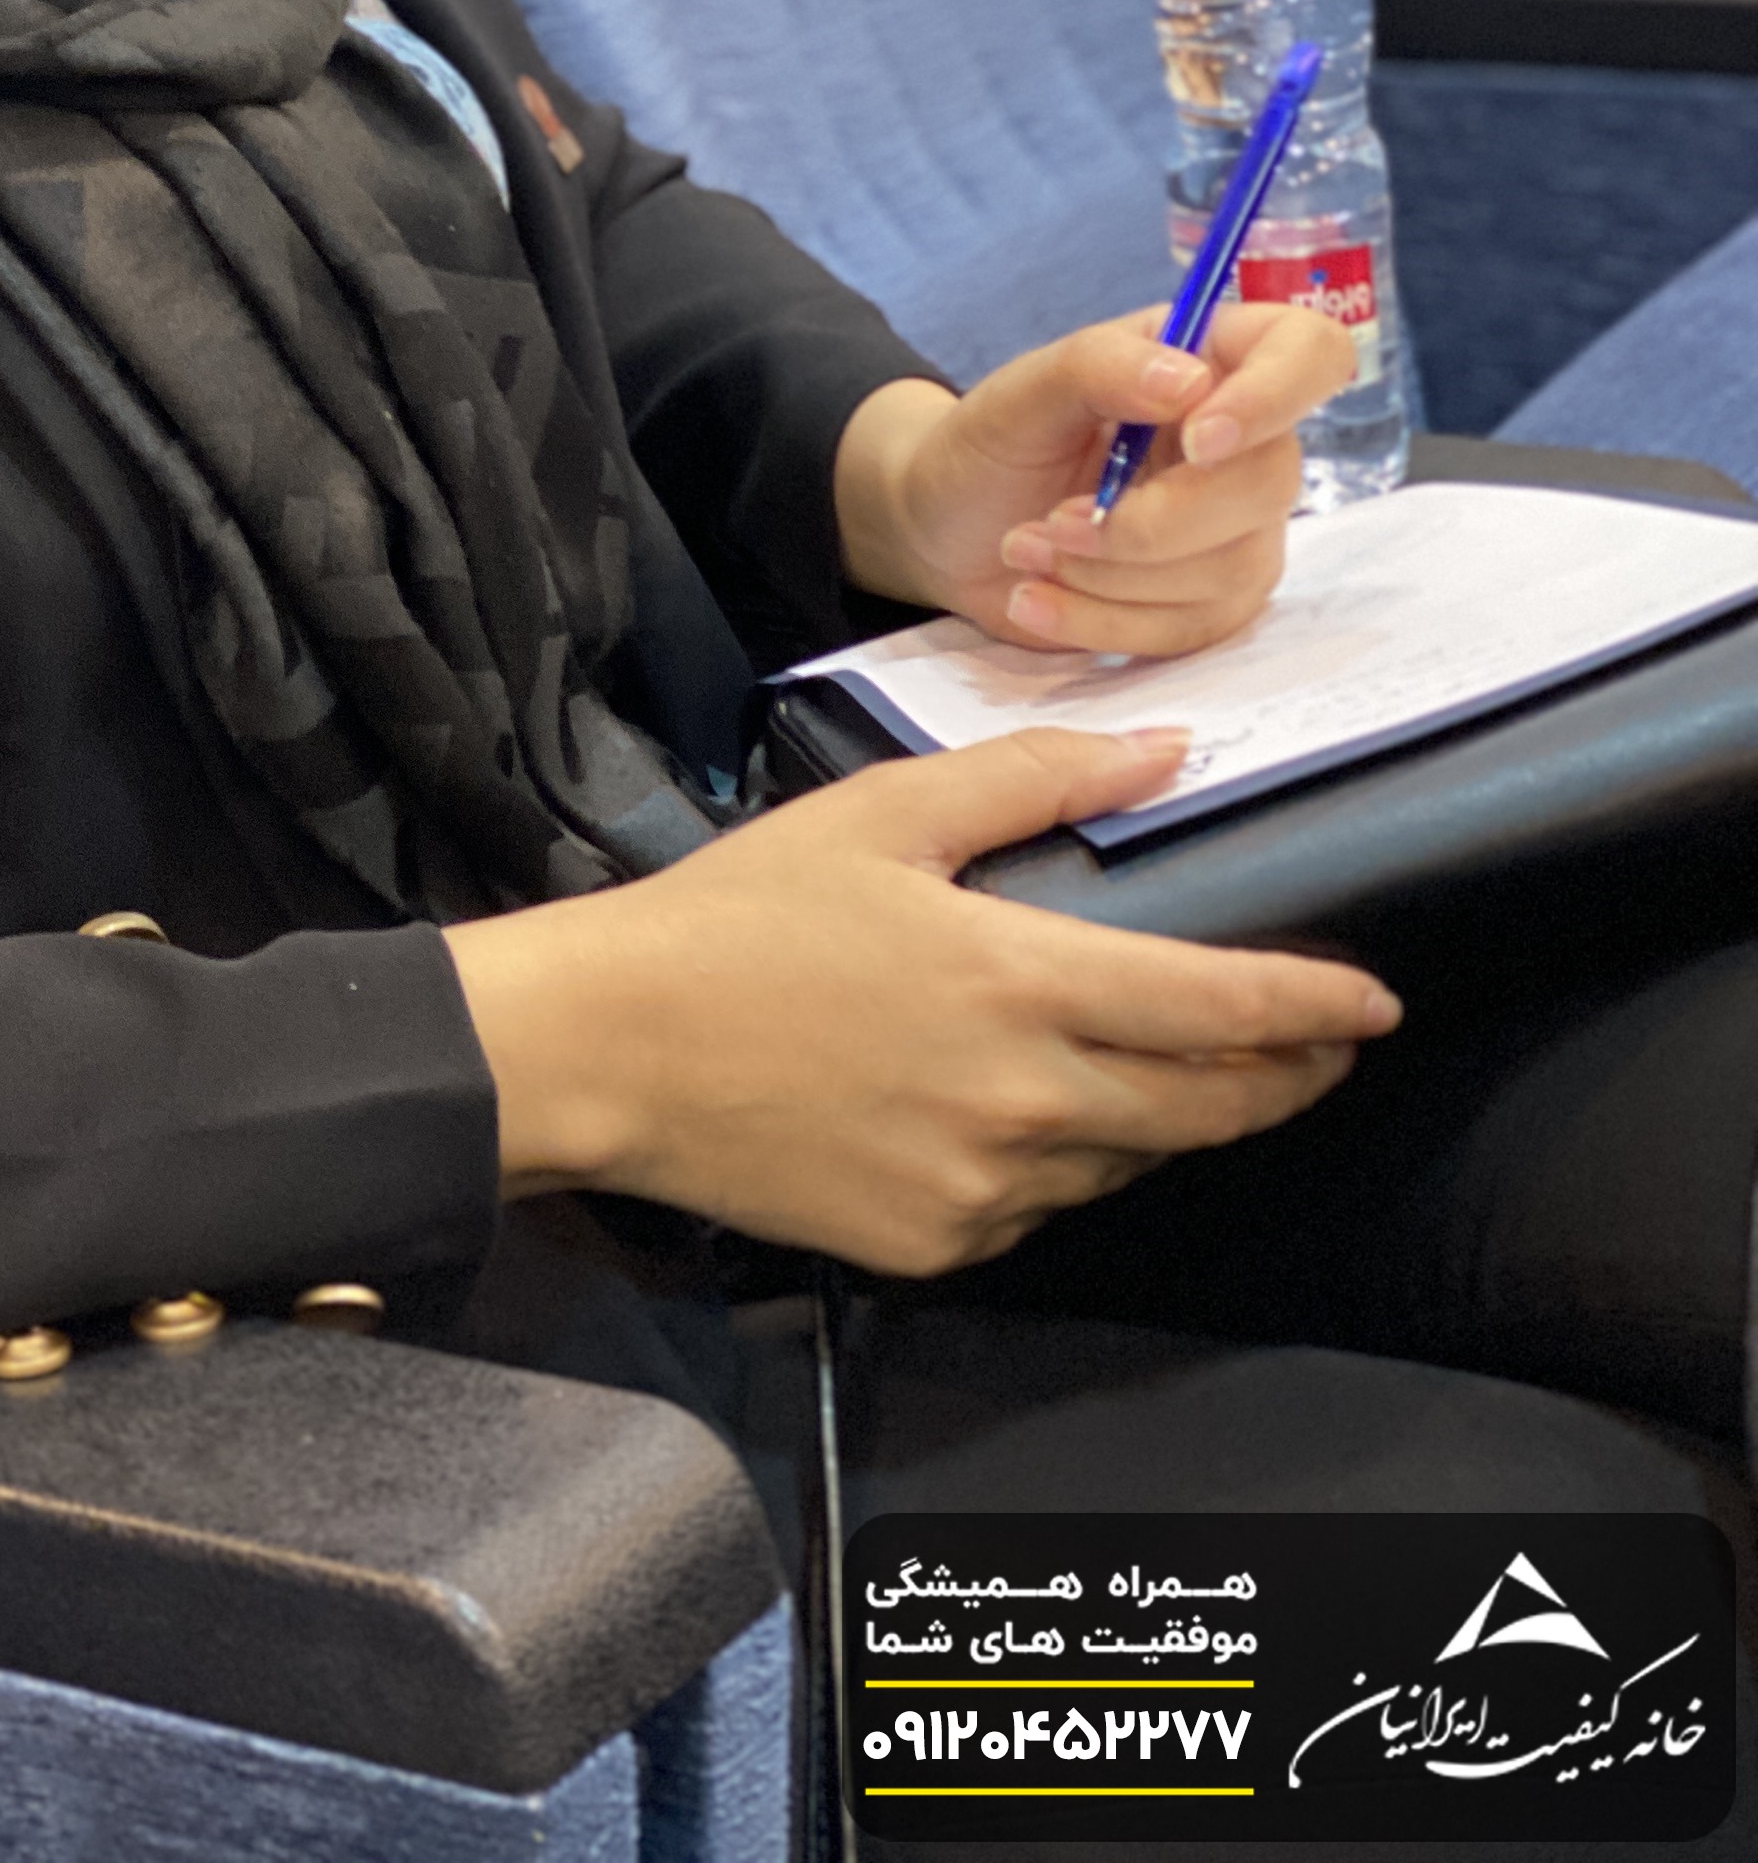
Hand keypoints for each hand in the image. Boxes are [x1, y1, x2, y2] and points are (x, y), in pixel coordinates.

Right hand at [445, 729, 1396, 1274]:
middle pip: (1212, 1110)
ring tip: (1168, 1067)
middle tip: (1320, 1048)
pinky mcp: (938, 1244)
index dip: (1318, 1011)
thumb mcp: (885, 815)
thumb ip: (1036, 776)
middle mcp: (1027, 1103)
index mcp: (1024, 983)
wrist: (616, 1051)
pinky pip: (1043, 1205)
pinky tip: (1029, 1110)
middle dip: (1287, 1079)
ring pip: (1130, 1161)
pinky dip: (1065, 1159)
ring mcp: (985, 1189)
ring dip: (1170, 1117)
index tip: (1377, 1005)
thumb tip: (1163, 748)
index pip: (1225, 1011)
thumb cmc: (742, 917)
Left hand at [833, 298, 1357, 659]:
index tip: (1195, 438)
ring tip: (1025, 550)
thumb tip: (1191, 384)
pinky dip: (1100, 622)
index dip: (1274, 395)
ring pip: (1230, 568)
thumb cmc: (994, 441)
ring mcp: (1238, 530)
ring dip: (1110, 575)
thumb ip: (1102, 366)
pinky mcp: (1212, 603)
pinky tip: (1034, 600)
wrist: (950, 529)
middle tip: (1053, 520)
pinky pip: (1190, 630)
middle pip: (1267, 483)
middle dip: (1150, 521)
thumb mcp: (1025, 389)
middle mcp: (1243, 445)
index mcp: (1211, 360)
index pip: (1308, 352)